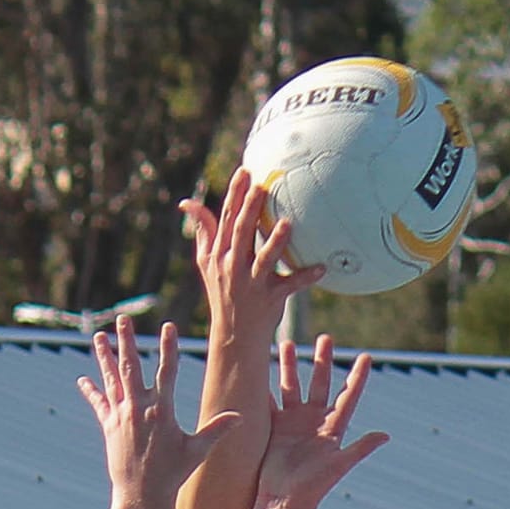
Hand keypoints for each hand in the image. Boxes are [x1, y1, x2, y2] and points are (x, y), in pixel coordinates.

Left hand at [79, 319, 236, 507]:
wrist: (142, 496)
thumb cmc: (172, 475)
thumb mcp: (197, 452)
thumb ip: (216, 431)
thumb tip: (240, 418)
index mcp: (161, 410)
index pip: (166, 371)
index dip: (168, 347)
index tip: (168, 326)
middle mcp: (138, 409)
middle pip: (131, 367)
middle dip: (126, 341)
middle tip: (122, 319)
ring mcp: (121, 416)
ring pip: (112, 379)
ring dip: (104, 356)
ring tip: (99, 336)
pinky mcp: (109, 427)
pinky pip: (99, 404)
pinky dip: (92, 391)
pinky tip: (83, 379)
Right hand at [183, 169, 321, 345]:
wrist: (234, 337)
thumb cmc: (223, 294)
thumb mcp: (207, 264)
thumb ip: (203, 231)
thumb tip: (187, 203)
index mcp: (220, 255)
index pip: (226, 220)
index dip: (234, 195)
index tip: (244, 171)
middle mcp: (233, 267)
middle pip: (241, 233)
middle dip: (250, 209)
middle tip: (262, 186)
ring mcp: (251, 284)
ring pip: (263, 260)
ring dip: (275, 242)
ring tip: (287, 223)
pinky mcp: (270, 300)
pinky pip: (290, 286)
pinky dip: (305, 278)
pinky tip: (322, 267)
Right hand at [254, 337, 388, 508]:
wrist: (284, 503)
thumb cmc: (314, 487)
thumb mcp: (339, 465)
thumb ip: (360, 448)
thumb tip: (386, 435)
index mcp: (332, 428)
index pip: (348, 396)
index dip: (358, 377)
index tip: (366, 356)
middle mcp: (313, 422)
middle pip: (319, 384)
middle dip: (322, 361)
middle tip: (325, 338)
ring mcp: (292, 424)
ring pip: (291, 386)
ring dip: (289, 366)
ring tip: (286, 343)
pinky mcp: (273, 429)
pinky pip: (268, 402)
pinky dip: (263, 386)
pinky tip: (258, 368)